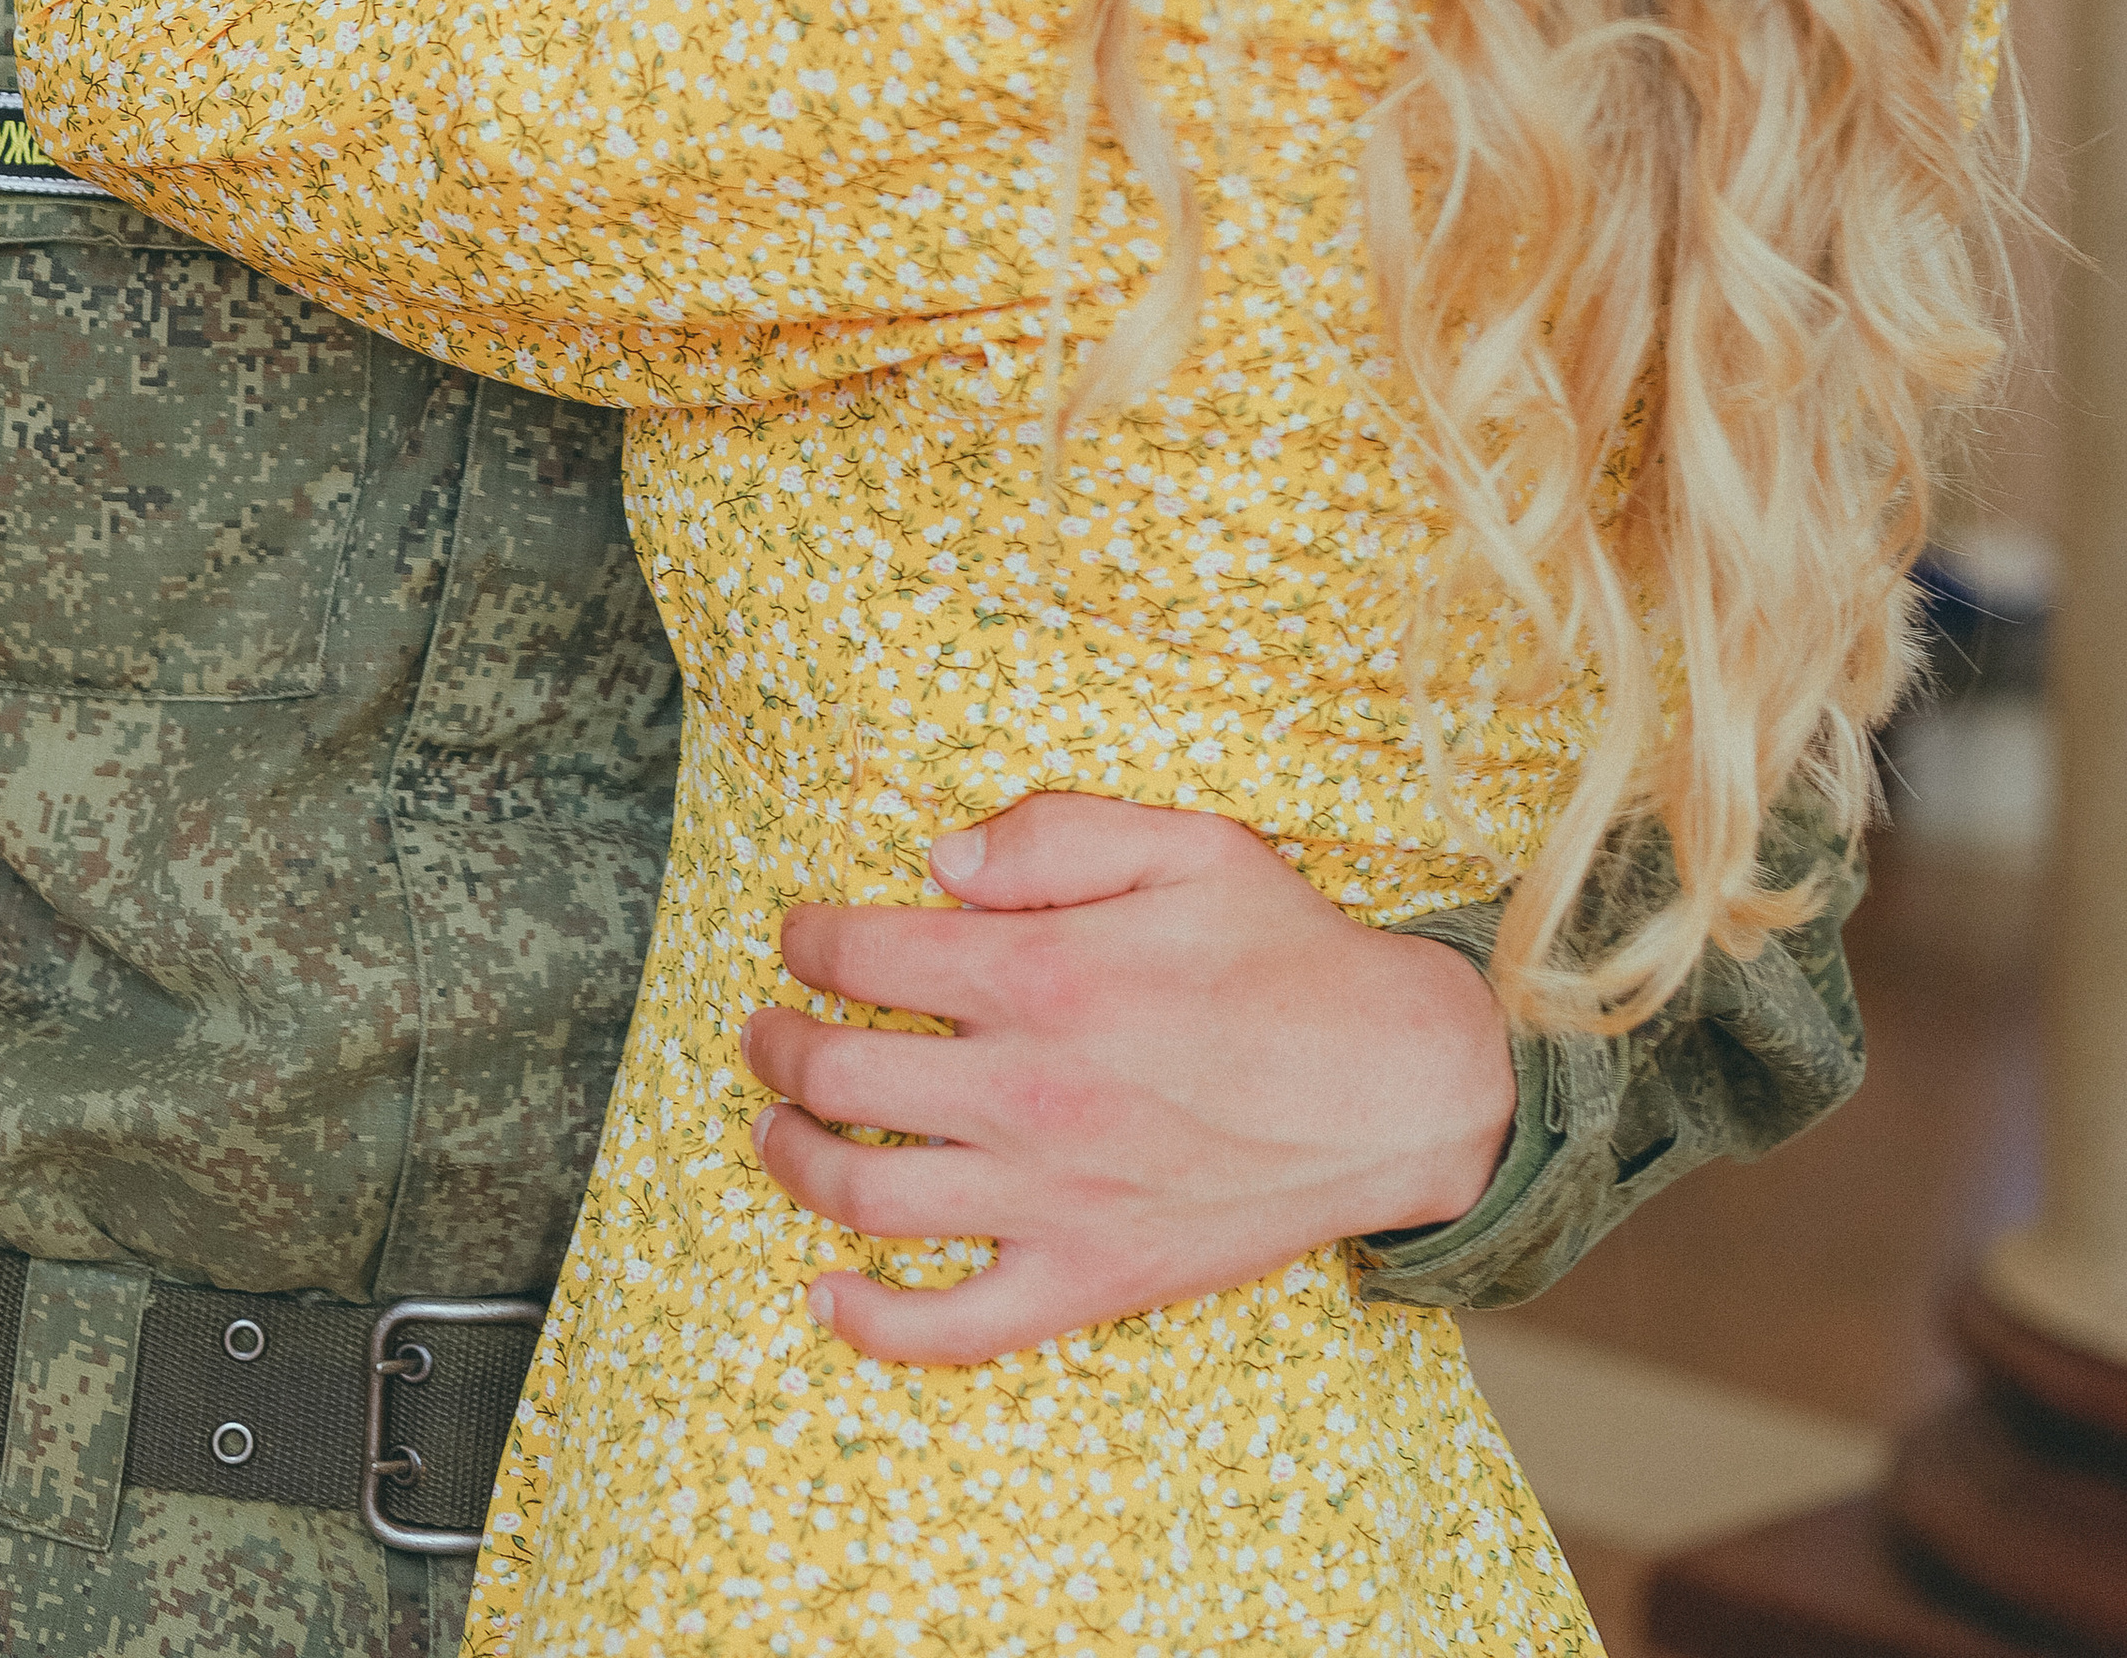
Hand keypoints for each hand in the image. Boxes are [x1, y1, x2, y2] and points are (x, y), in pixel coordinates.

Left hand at [743, 793, 1516, 1365]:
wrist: (1398, 1087)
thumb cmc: (1290, 955)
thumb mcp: (1188, 845)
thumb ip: (1055, 836)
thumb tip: (940, 861)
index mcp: (1044, 977)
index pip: (866, 958)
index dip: (809, 942)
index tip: (798, 939)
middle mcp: (1029, 1092)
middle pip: (840, 1074)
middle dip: (779, 1044)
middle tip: (765, 1030)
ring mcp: (1052, 1198)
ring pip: (867, 1193)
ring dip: (791, 1159)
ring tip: (774, 1130)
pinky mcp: (1088, 1280)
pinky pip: (951, 1325)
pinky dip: (871, 1320)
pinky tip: (825, 1295)